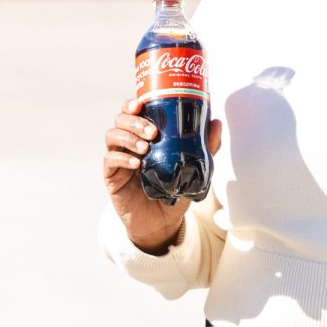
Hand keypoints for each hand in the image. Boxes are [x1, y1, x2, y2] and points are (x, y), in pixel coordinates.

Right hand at [102, 97, 222, 253]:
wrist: (162, 222)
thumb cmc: (174, 191)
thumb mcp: (193, 167)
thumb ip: (204, 146)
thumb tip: (216, 122)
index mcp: (143, 135)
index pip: (132, 111)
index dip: (132, 103)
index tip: (141, 104)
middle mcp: (128, 143)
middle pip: (120, 120)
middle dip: (134, 121)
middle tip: (152, 132)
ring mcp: (118, 158)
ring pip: (112, 136)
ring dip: (128, 138)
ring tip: (145, 148)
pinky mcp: (112, 176)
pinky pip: (110, 161)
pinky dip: (122, 159)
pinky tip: (136, 164)